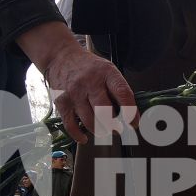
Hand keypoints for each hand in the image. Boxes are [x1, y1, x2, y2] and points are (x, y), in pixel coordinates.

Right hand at [20, 22, 135, 143]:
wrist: (61, 57)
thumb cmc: (88, 67)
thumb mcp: (107, 70)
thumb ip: (117, 89)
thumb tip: (129, 114)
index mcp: (107, 73)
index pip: (123, 93)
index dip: (131, 112)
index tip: (134, 124)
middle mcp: (90, 83)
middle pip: (105, 111)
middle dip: (114, 126)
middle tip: (117, 130)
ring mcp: (75, 93)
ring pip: (90, 121)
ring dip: (100, 131)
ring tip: (104, 131)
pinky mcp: (62, 102)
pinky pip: (71, 125)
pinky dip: (79, 135)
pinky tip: (84, 138)